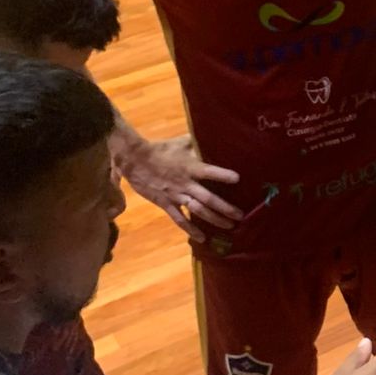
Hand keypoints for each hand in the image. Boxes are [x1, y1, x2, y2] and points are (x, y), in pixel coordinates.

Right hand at [113, 132, 240, 240]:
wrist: (135, 160)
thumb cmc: (161, 150)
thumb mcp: (182, 142)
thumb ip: (199, 142)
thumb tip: (215, 136)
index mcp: (190, 168)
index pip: (209, 172)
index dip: (223, 175)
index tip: (238, 179)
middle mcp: (186, 184)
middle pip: (208, 199)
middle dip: (225, 208)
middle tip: (240, 216)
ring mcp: (176, 196)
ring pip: (198, 211)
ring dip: (215, 219)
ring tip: (230, 226)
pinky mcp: (166, 204)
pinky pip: (180, 219)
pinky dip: (191, 230)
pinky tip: (203, 238)